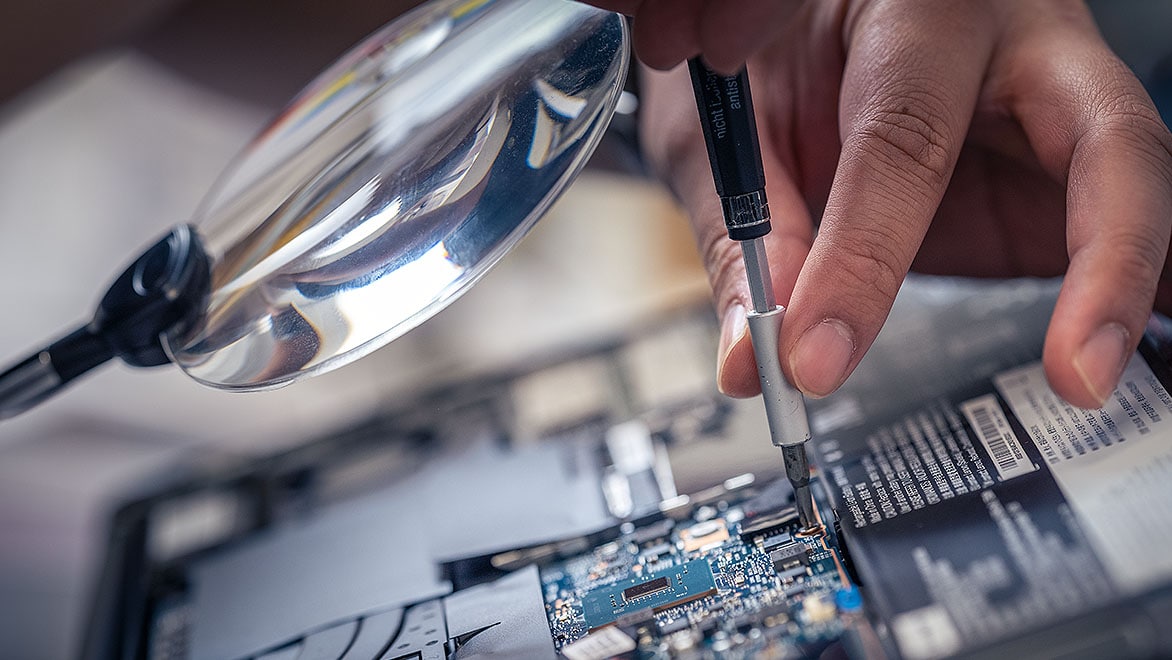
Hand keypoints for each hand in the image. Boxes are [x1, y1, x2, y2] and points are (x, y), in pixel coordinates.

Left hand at [591, 0, 1171, 408]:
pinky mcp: (1066, 165)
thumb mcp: (735, 135)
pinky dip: (1140, 283)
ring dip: (1133, 283)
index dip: (863, 260)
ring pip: (1135, 180)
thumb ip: (750, 236)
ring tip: (1115, 372)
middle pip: (1104, 142)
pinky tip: (1140, 341)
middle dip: (1105, 265)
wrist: (796, 29)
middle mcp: (1010, 45)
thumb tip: (756, 354)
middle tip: (1075, 375)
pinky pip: (1122, 218)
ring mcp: (1055, 102)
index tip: (815, 357)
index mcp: (912, 15)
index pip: (905, 142)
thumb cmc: (768, 59)